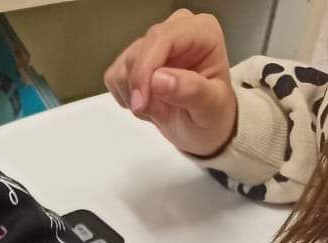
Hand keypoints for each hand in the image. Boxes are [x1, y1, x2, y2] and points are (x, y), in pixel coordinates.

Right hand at [104, 9, 236, 158]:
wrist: (203, 127)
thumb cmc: (212, 115)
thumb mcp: (211, 108)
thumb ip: (191, 91)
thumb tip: (158, 79)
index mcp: (201, 32)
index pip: (161, 38)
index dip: (145, 70)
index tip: (140, 104)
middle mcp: (176, 30)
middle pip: (139, 51)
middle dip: (140, 88)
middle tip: (157, 113)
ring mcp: (154, 44)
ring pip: (124, 65)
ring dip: (135, 96)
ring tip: (159, 109)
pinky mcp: (135, 59)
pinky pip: (115, 76)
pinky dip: (126, 97)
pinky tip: (148, 103)